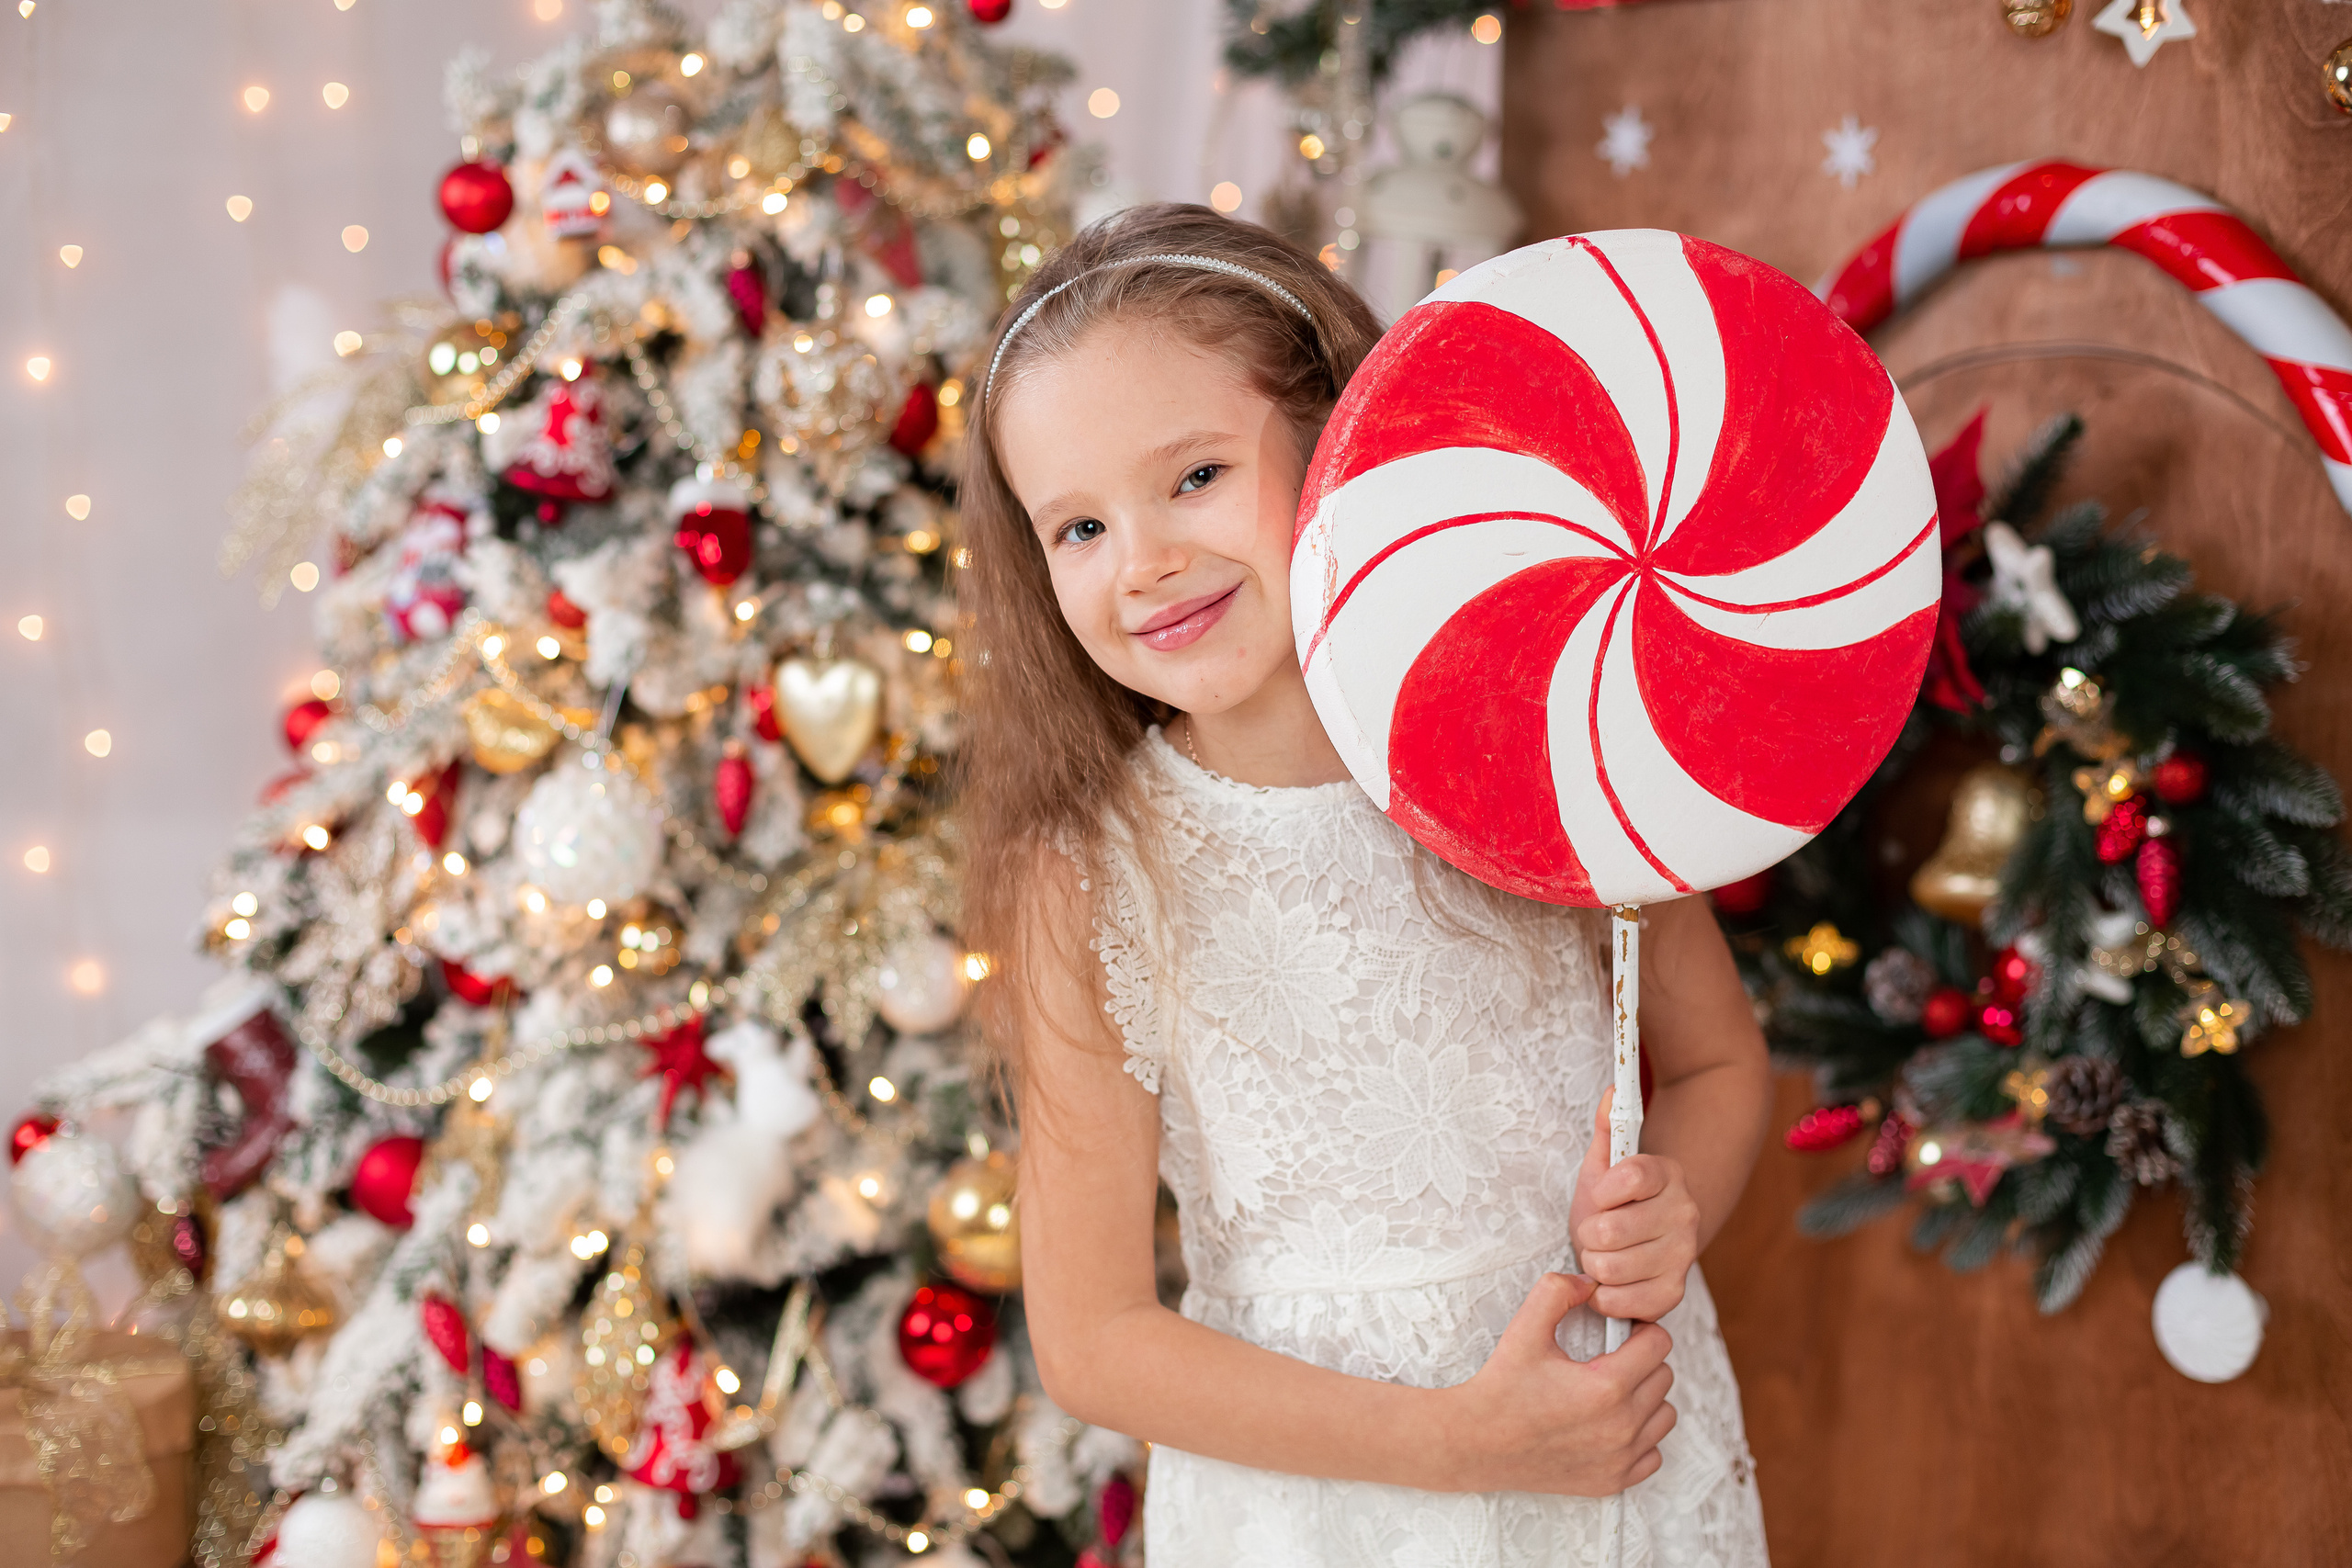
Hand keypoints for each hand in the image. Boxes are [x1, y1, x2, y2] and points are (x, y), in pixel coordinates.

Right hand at [1437, 1272, 1675, 1495]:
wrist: (1477, 1443)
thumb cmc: (1502, 1386)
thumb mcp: (1525, 1329)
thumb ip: (1557, 1291)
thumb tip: (1590, 1283)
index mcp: (1606, 1386)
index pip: (1659, 1344)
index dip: (1640, 1330)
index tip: (1619, 1333)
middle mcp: (1621, 1426)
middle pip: (1664, 1377)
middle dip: (1642, 1361)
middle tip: (1609, 1359)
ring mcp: (1619, 1458)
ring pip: (1664, 1415)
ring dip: (1646, 1398)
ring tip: (1612, 1390)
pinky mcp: (1612, 1481)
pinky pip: (1653, 1454)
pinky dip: (1639, 1438)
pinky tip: (1610, 1424)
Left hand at [1569, 1089, 1701, 1322]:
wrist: (1642, 1241)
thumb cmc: (1615, 1203)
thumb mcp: (1604, 1164)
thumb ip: (1609, 1128)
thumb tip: (1613, 1091)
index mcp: (1668, 1174)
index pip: (1630, 1177)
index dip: (1603, 1191)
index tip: (1600, 1196)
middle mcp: (1685, 1213)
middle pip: (1611, 1229)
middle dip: (1589, 1234)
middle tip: (1596, 1233)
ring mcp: (1684, 1254)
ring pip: (1612, 1266)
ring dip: (1594, 1264)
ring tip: (1603, 1255)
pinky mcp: (1675, 1292)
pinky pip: (1623, 1301)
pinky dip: (1605, 1295)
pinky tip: (1610, 1282)